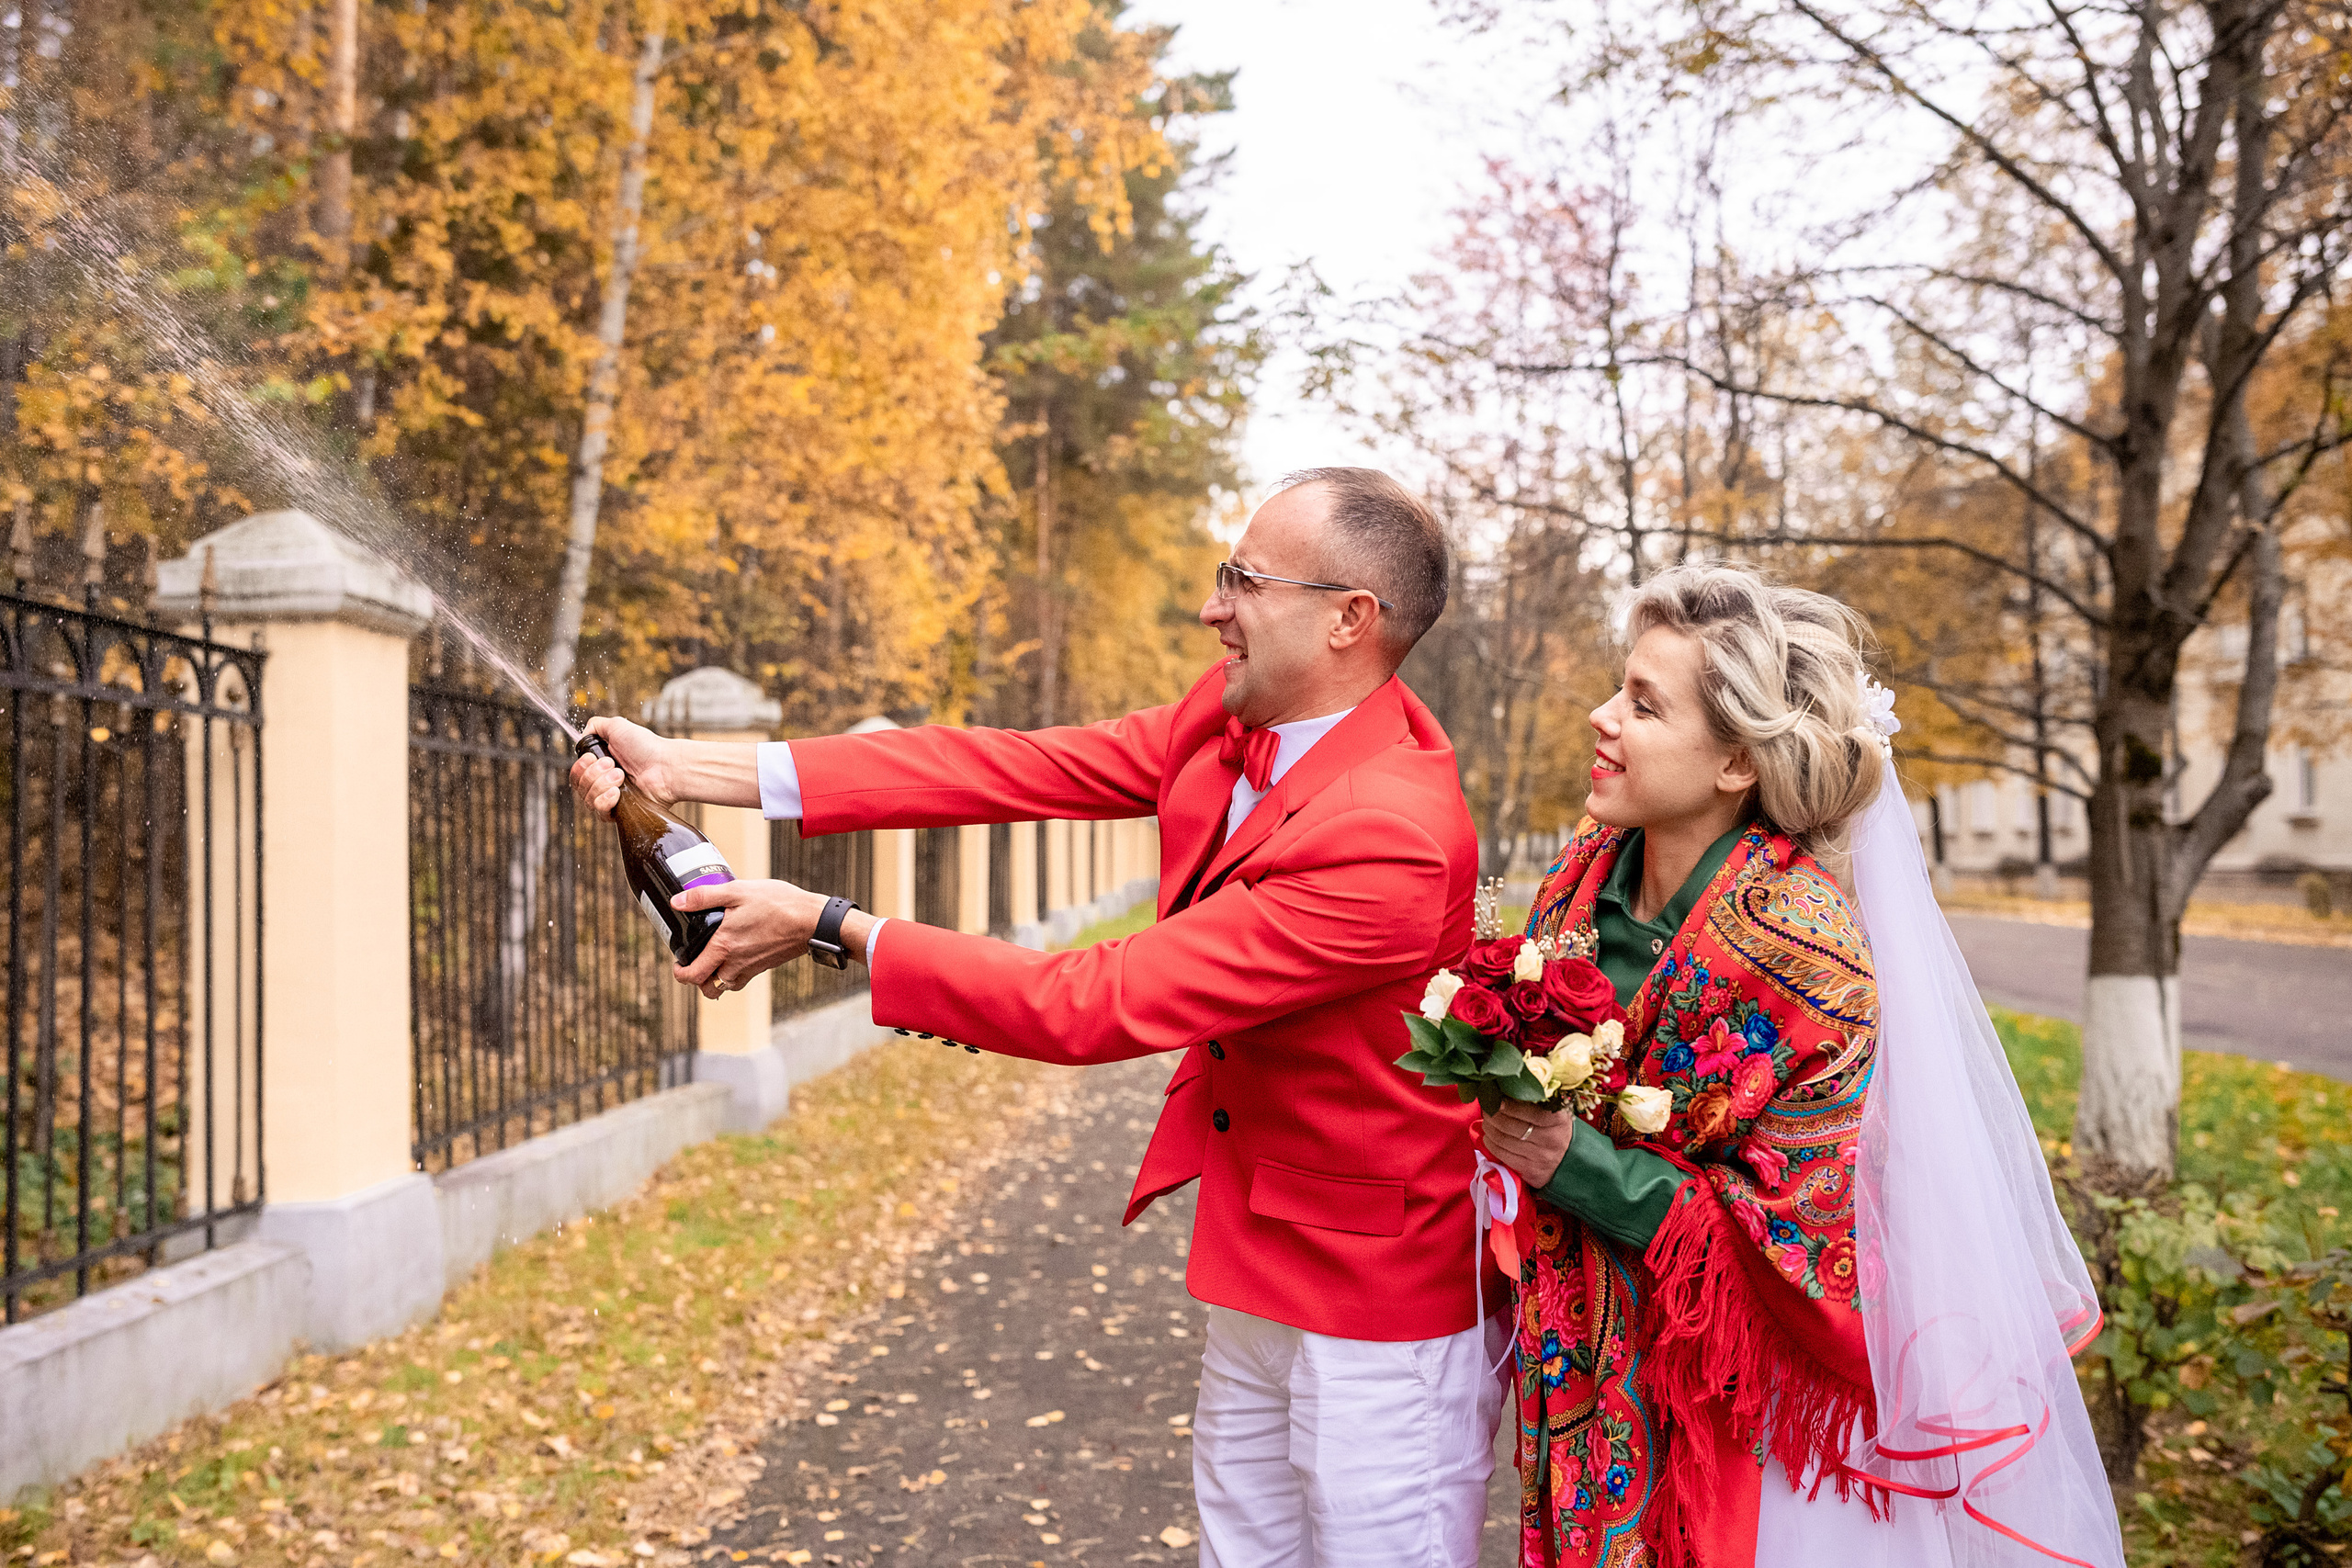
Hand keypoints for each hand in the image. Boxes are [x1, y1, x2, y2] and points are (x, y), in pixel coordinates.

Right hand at [567, 716, 676, 818]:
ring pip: (587, 799)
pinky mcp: (620, 813)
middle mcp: (603, 782)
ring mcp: (611, 798)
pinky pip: (599, 813)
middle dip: (593, 773)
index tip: (594, 757)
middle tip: (614, 765)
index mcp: (601, 765)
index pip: (576, 773)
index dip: (581, 766)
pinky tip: (617, 793)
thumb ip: (594, 726)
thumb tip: (582, 737)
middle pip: (578, 786)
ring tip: (621, 776)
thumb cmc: (647, 746)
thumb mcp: (617, 725)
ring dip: (601, 784)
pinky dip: (604, 801)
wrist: (666, 767)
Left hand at [672, 877, 827, 997]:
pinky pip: (740, 981)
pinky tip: (733, 959)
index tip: (677, 963)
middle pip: (707, 987)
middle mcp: (735, 962)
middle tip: (690, 965)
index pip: (693, 975)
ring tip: (710, 963)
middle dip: (694, 980)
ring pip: (724, 986)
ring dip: (713, 980)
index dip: (679, 973)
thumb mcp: (738, 891)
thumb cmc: (778, 904)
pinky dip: (731, 977)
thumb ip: (704, 896)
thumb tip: (677, 902)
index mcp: (724, 946)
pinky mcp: (763, 967)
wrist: (811, 920)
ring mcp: (751, 968)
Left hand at [1483, 1101, 1574, 1189]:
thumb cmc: (1554, 1129)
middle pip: (1510, 1125)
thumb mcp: (1552, 1112)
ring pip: (1503, 1140)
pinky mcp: (1530, 1170)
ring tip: (1487, 1121)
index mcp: (1558, 1119)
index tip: (1496, 1099)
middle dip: (1492, 1115)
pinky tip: (1489, 1137)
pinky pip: (1502, 1155)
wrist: (1567, 1159)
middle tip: (1487, 1109)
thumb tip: (1503, 1091)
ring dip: (1489, 1128)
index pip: (1528, 1111)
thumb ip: (1533, 1102)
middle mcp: (1551, 1139)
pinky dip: (1490, 1144)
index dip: (1508, 1105)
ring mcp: (1541, 1156)